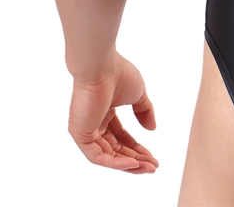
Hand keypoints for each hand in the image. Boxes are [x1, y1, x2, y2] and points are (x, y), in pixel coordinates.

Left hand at [68, 51, 158, 172]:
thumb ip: (144, 111)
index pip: (121, 137)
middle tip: (152, 166)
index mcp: (105, 113)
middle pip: (116, 149)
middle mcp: (94, 123)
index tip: (152, 156)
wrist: (101, 67)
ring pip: (108, 156)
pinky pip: (98, 156)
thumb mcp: (138, 94)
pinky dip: (116, 162)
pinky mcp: (81, 135)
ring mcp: (86, 130)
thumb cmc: (118, 74)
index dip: (137, 147)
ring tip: (147, 167)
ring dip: (128, 164)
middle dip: (136, 158)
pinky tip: (133, 163)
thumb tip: (152, 128)